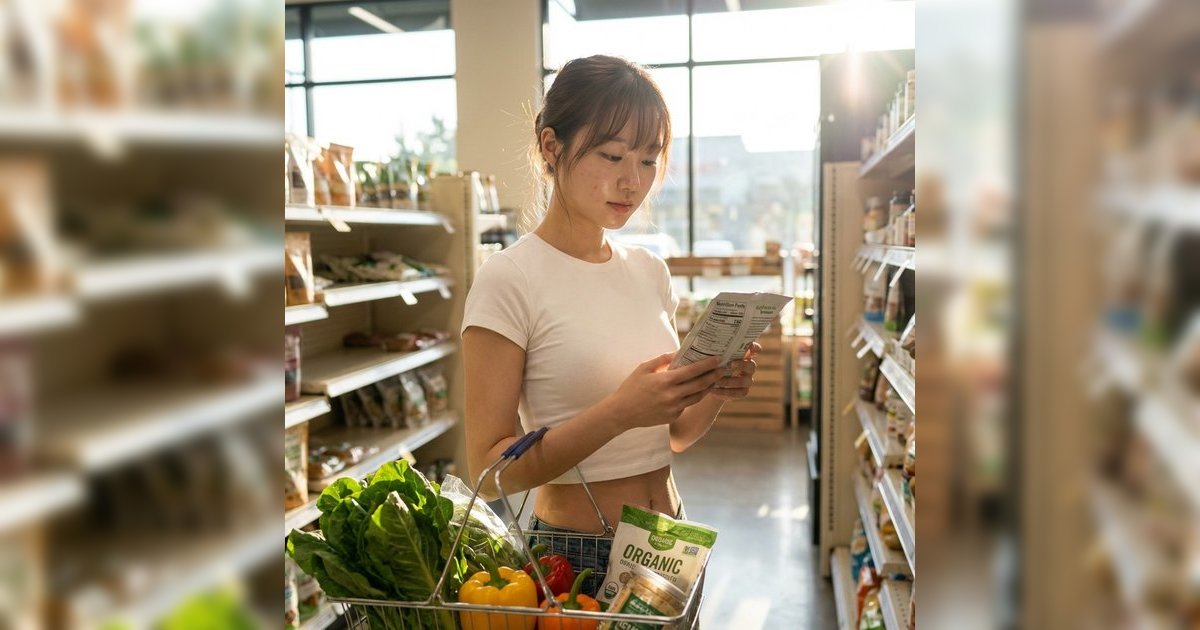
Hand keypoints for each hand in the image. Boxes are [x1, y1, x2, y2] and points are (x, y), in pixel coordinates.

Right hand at [605, 353, 723, 429]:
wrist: (622, 413)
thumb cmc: (631, 388)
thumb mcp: (643, 368)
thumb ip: (662, 360)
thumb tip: (678, 352)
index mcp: (665, 381)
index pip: (693, 371)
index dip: (707, 364)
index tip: (717, 358)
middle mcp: (672, 395)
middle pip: (700, 384)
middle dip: (713, 376)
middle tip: (723, 369)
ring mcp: (673, 408)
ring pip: (697, 397)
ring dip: (707, 388)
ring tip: (714, 380)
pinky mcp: (672, 417)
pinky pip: (686, 405)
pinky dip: (692, 398)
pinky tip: (696, 391)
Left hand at [708, 342, 760, 400]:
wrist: (709, 383)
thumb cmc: (712, 365)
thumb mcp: (713, 357)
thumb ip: (717, 351)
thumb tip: (708, 340)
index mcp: (744, 355)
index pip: (755, 350)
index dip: (755, 348)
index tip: (750, 347)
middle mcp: (748, 367)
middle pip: (752, 366)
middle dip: (742, 365)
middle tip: (730, 364)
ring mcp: (747, 380)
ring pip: (744, 381)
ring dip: (730, 381)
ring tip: (717, 381)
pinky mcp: (742, 392)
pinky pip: (738, 393)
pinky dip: (725, 392)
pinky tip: (714, 390)